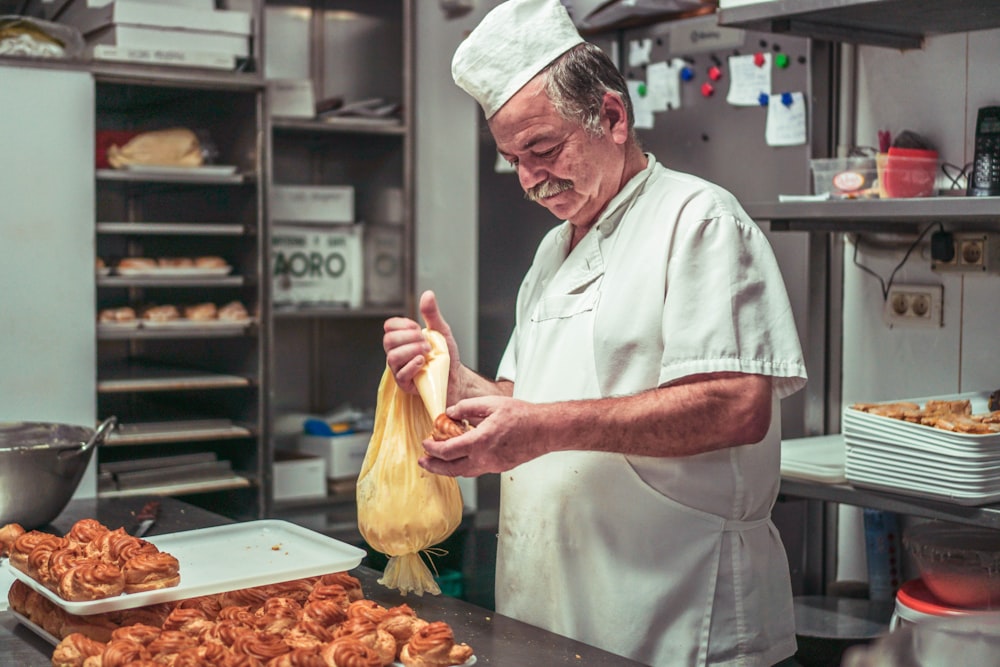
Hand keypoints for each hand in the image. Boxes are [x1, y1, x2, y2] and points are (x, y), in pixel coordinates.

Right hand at [382, 290, 460, 394]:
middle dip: (408, 338)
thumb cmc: (445, 356)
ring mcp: (399, 369)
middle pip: (388, 340)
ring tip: (427, 352)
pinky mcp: (405, 384)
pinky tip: (422, 362)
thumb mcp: (441, 331)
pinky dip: (412, 365)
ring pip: (392, 357)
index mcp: (403, 339)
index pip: (389, 326)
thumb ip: (432, 314)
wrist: (455, 377)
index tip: (418, 328)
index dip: (403, 324)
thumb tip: (427, 294)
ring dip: (411, 351)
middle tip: (425, 342)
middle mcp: (397, 353)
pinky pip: (401, 374)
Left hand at [418, 395, 540, 476]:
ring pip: (463, 473)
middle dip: (433, 467)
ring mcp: (492, 466)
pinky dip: (463, 466)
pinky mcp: (500, 467)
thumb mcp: (491, 403)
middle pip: (451, 469)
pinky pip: (476, 470)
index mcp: (480, 442)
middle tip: (422, 462)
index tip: (425, 442)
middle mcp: (484, 458)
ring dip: (447, 469)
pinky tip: (461, 458)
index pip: (447, 451)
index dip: (432, 448)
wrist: (545, 430)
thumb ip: (467, 407)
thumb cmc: (522, 415)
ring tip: (437, 462)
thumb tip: (450, 413)